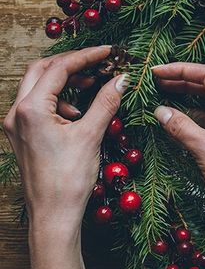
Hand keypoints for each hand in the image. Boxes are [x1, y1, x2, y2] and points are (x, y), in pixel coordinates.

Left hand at [3, 46, 127, 231]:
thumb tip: (122, 78)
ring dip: (64, 79)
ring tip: (91, 84)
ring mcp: (17, 125)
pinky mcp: (23, 135)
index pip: (59, 68)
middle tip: (97, 61)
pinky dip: (59, 98)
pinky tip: (77, 111)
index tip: (108, 52)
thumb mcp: (91, 135)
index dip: (86, 56)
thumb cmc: (68, 179)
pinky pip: (38, 104)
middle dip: (71, 62)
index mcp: (31, 110)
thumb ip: (106, 101)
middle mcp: (17, 113)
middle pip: (41, 70)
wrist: (53, 216)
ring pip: (38, 85)